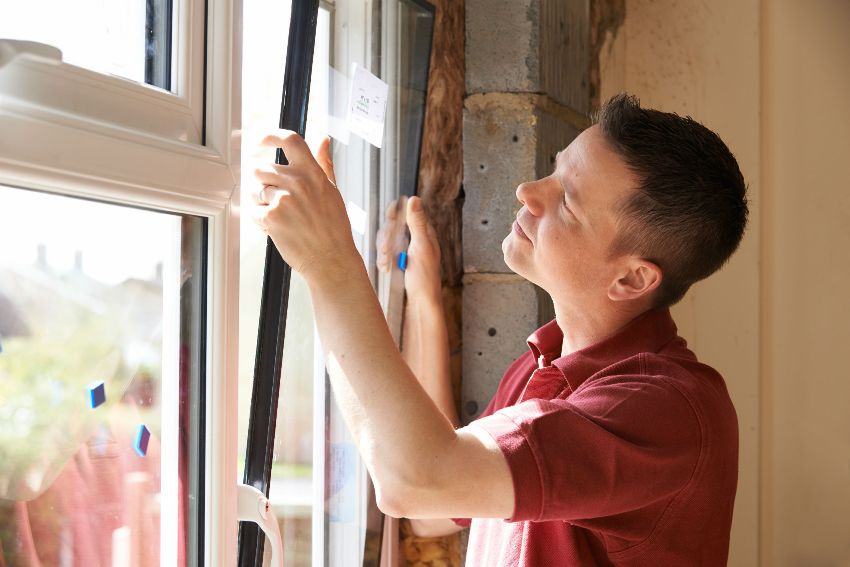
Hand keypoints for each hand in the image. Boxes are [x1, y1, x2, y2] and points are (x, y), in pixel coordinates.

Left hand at [252, 131, 359, 281]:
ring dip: (262, 203)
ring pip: (255, 190)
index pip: (290, 140)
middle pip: (261, 168)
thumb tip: (323, 140)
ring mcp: (283, 199)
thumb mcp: (332, 191)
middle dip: (263, 184)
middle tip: (275, 200)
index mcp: (313, 173)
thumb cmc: (333, 228)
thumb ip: (324, 163)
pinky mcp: (271, 217)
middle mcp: (298, 182)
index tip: (262, 143)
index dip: (271, 137)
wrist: (331, 259)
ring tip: (281, 217)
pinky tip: (277, 228)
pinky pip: (253, 210)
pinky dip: (260, 220)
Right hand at [376, 196, 441, 304]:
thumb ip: (417, 223)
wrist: (420, 305)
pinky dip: (382, 260)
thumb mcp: (421, 248)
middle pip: (392, 227)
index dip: (396, 213)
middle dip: (386, 238)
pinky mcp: (398, 263)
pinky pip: (384, 254)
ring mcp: (405, 252)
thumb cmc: (425, 279)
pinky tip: (385, 269)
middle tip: (386, 250)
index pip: (407, 213)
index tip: (389, 216)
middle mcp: (415, 240)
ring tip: (386, 264)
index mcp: (424, 234)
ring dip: (383, 251)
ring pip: (386, 241)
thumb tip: (414, 199)